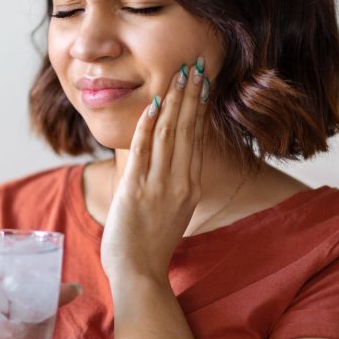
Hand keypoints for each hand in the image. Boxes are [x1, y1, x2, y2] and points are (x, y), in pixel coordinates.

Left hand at [100, 57, 208, 281]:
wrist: (139, 273)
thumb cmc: (151, 245)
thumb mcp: (172, 211)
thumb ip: (174, 184)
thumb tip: (171, 162)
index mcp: (190, 186)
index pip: (196, 138)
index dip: (199, 107)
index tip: (202, 82)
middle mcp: (180, 182)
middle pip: (187, 129)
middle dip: (191, 94)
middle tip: (195, 65)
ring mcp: (159, 186)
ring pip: (169, 133)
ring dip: (174, 100)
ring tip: (179, 74)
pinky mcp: (136, 190)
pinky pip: (143, 150)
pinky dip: (148, 125)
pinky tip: (153, 103)